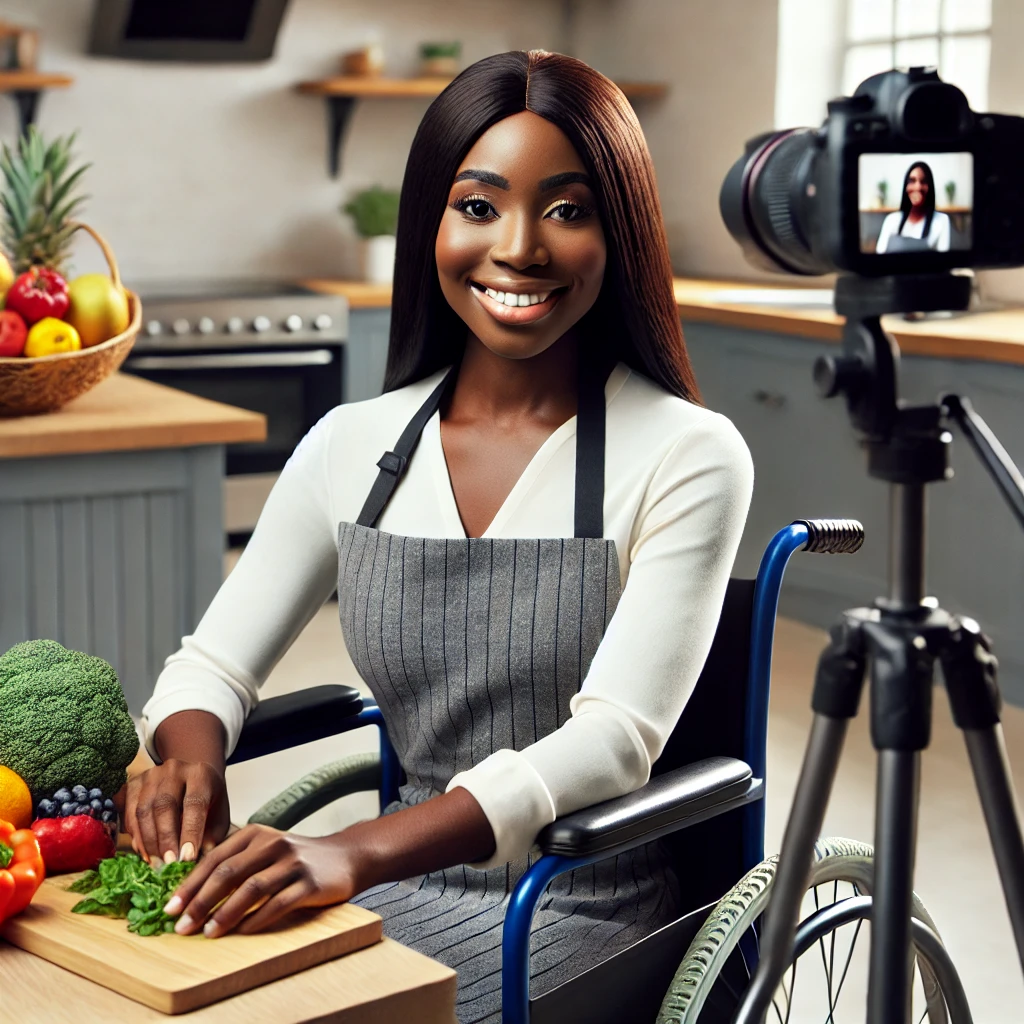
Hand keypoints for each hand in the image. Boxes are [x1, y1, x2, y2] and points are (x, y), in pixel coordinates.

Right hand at [120, 759, 230, 866]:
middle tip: (167, 865)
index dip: (190, 832)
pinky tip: (144, 851)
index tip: (187, 858)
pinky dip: (135, 835)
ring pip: (143, 810)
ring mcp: (151, 775)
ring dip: (147, 841)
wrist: (191, 779)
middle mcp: (174, 770)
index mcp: (201, 774)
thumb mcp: (218, 816)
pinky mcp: (133, 783)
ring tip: (155, 863)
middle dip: (165, 839)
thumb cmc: (207, 801)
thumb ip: (211, 836)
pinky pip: (129, 812)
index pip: (195, 803)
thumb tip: (199, 861)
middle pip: (164, 805)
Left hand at [163, 824, 361, 936]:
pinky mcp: (310, 882)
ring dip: (226, 913)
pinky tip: (243, 932)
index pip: (215, 858)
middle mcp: (273, 843)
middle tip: (182, 926)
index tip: (169, 909)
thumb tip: (191, 893)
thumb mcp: (265, 850)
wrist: (345, 857)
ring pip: (252, 889)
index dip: (190, 884)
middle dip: (201, 901)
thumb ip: (236, 863)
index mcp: (256, 834)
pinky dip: (257, 919)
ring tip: (208, 933)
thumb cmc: (297, 858)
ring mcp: (293, 862)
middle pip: (229, 873)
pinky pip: (278, 904)